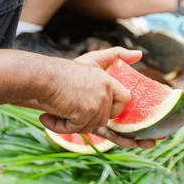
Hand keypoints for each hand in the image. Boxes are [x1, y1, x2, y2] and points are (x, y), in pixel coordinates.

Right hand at [37, 47, 156, 148]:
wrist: (42, 76)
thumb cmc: (65, 72)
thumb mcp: (93, 60)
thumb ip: (116, 55)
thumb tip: (141, 54)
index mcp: (109, 81)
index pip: (125, 100)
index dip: (115, 109)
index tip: (96, 107)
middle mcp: (106, 92)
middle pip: (104, 119)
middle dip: (85, 118)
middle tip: (68, 105)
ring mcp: (96, 103)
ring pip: (89, 127)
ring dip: (70, 123)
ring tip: (56, 108)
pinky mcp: (84, 113)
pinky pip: (74, 130)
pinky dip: (58, 126)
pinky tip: (47, 116)